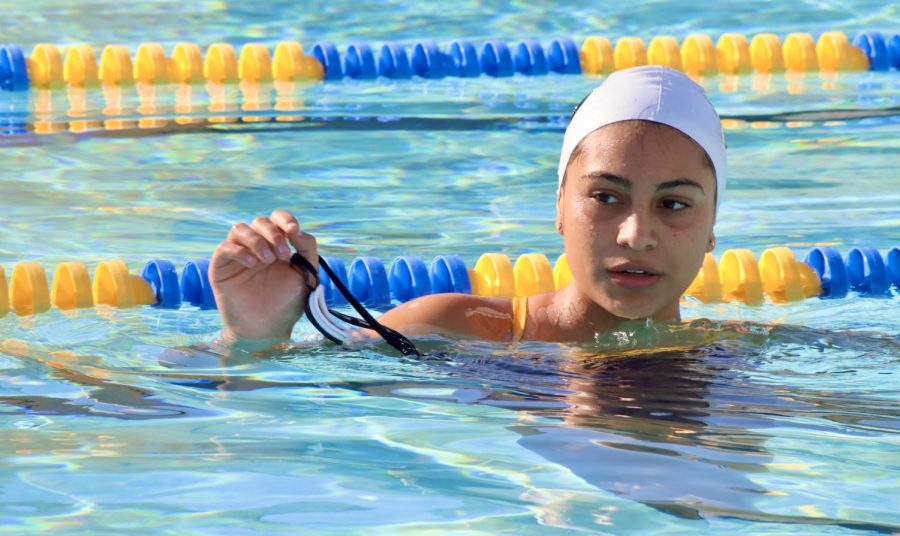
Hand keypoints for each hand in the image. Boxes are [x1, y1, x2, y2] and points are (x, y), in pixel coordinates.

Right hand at [210, 209, 317, 341]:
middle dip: (273, 234)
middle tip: (282, 255)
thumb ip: (307, 249)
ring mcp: (237, 255)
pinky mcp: (221, 267)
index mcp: (276, 245)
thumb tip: (297, 229)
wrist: (266, 329)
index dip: (284, 219)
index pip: (277, 219)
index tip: (294, 230)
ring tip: (268, 260)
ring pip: (239, 229)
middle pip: (259, 221)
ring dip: (257, 240)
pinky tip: (252, 264)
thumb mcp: (306, 274)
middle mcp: (256, 247)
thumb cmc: (286, 303)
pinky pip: (225, 247)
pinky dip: (239, 250)